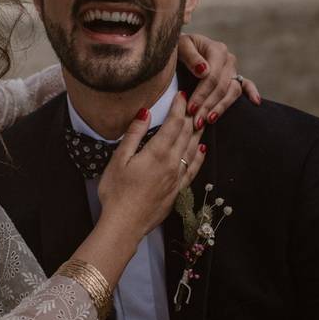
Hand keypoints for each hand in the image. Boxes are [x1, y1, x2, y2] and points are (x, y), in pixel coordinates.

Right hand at [97, 92, 204, 240]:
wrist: (125, 225)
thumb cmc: (116, 192)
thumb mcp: (119, 159)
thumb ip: (134, 135)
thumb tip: (145, 113)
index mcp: (157, 152)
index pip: (174, 123)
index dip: (179, 106)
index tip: (181, 94)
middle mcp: (172, 163)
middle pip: (186, 133)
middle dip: (190, 115)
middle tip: (194, 101)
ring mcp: (177, 178)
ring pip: (193, 149)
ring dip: (198, 131)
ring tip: (201, 118)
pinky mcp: (177, 190)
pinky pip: (194, 168)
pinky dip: (200, 155)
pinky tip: (202, 148)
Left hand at [178, 33, 261, 127]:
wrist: (182, 49)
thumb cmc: (178, 48)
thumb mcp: (180, 46)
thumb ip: (191, 56)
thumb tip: (204, 71)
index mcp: (217, 49)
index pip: (212, 76)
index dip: (201, 94)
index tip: (191, 109)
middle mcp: (228, 59)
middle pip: (221, 87)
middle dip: (208, 105)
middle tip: (196, 121)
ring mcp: (233, 69)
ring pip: (232, 91)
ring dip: (221, 107)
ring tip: (209, 120)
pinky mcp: (235, 77)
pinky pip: (247, 85)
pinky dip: (252, 92)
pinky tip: (255, 102)